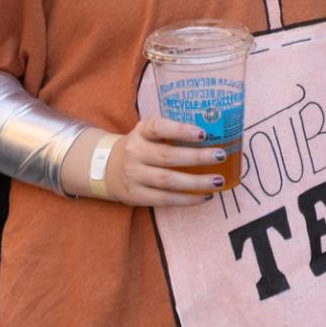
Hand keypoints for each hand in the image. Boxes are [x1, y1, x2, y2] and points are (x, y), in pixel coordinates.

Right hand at [104, 118, 229, 207]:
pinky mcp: (136, 195)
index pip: (159, 127)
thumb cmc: (140, 147)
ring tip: (218, 181)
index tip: (203, 134)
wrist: (105, 168)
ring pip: (168, 181)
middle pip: (167, 156)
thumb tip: (215, 134)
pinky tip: (204, 196)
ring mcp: (133, 175)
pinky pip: (164, 199)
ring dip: (196, 182)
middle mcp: (134, 152)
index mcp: (140, 132)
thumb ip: (171, 132)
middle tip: (220, 156)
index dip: (181, 130)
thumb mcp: (147, 133)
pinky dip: (186, 199)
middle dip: (197, 157)